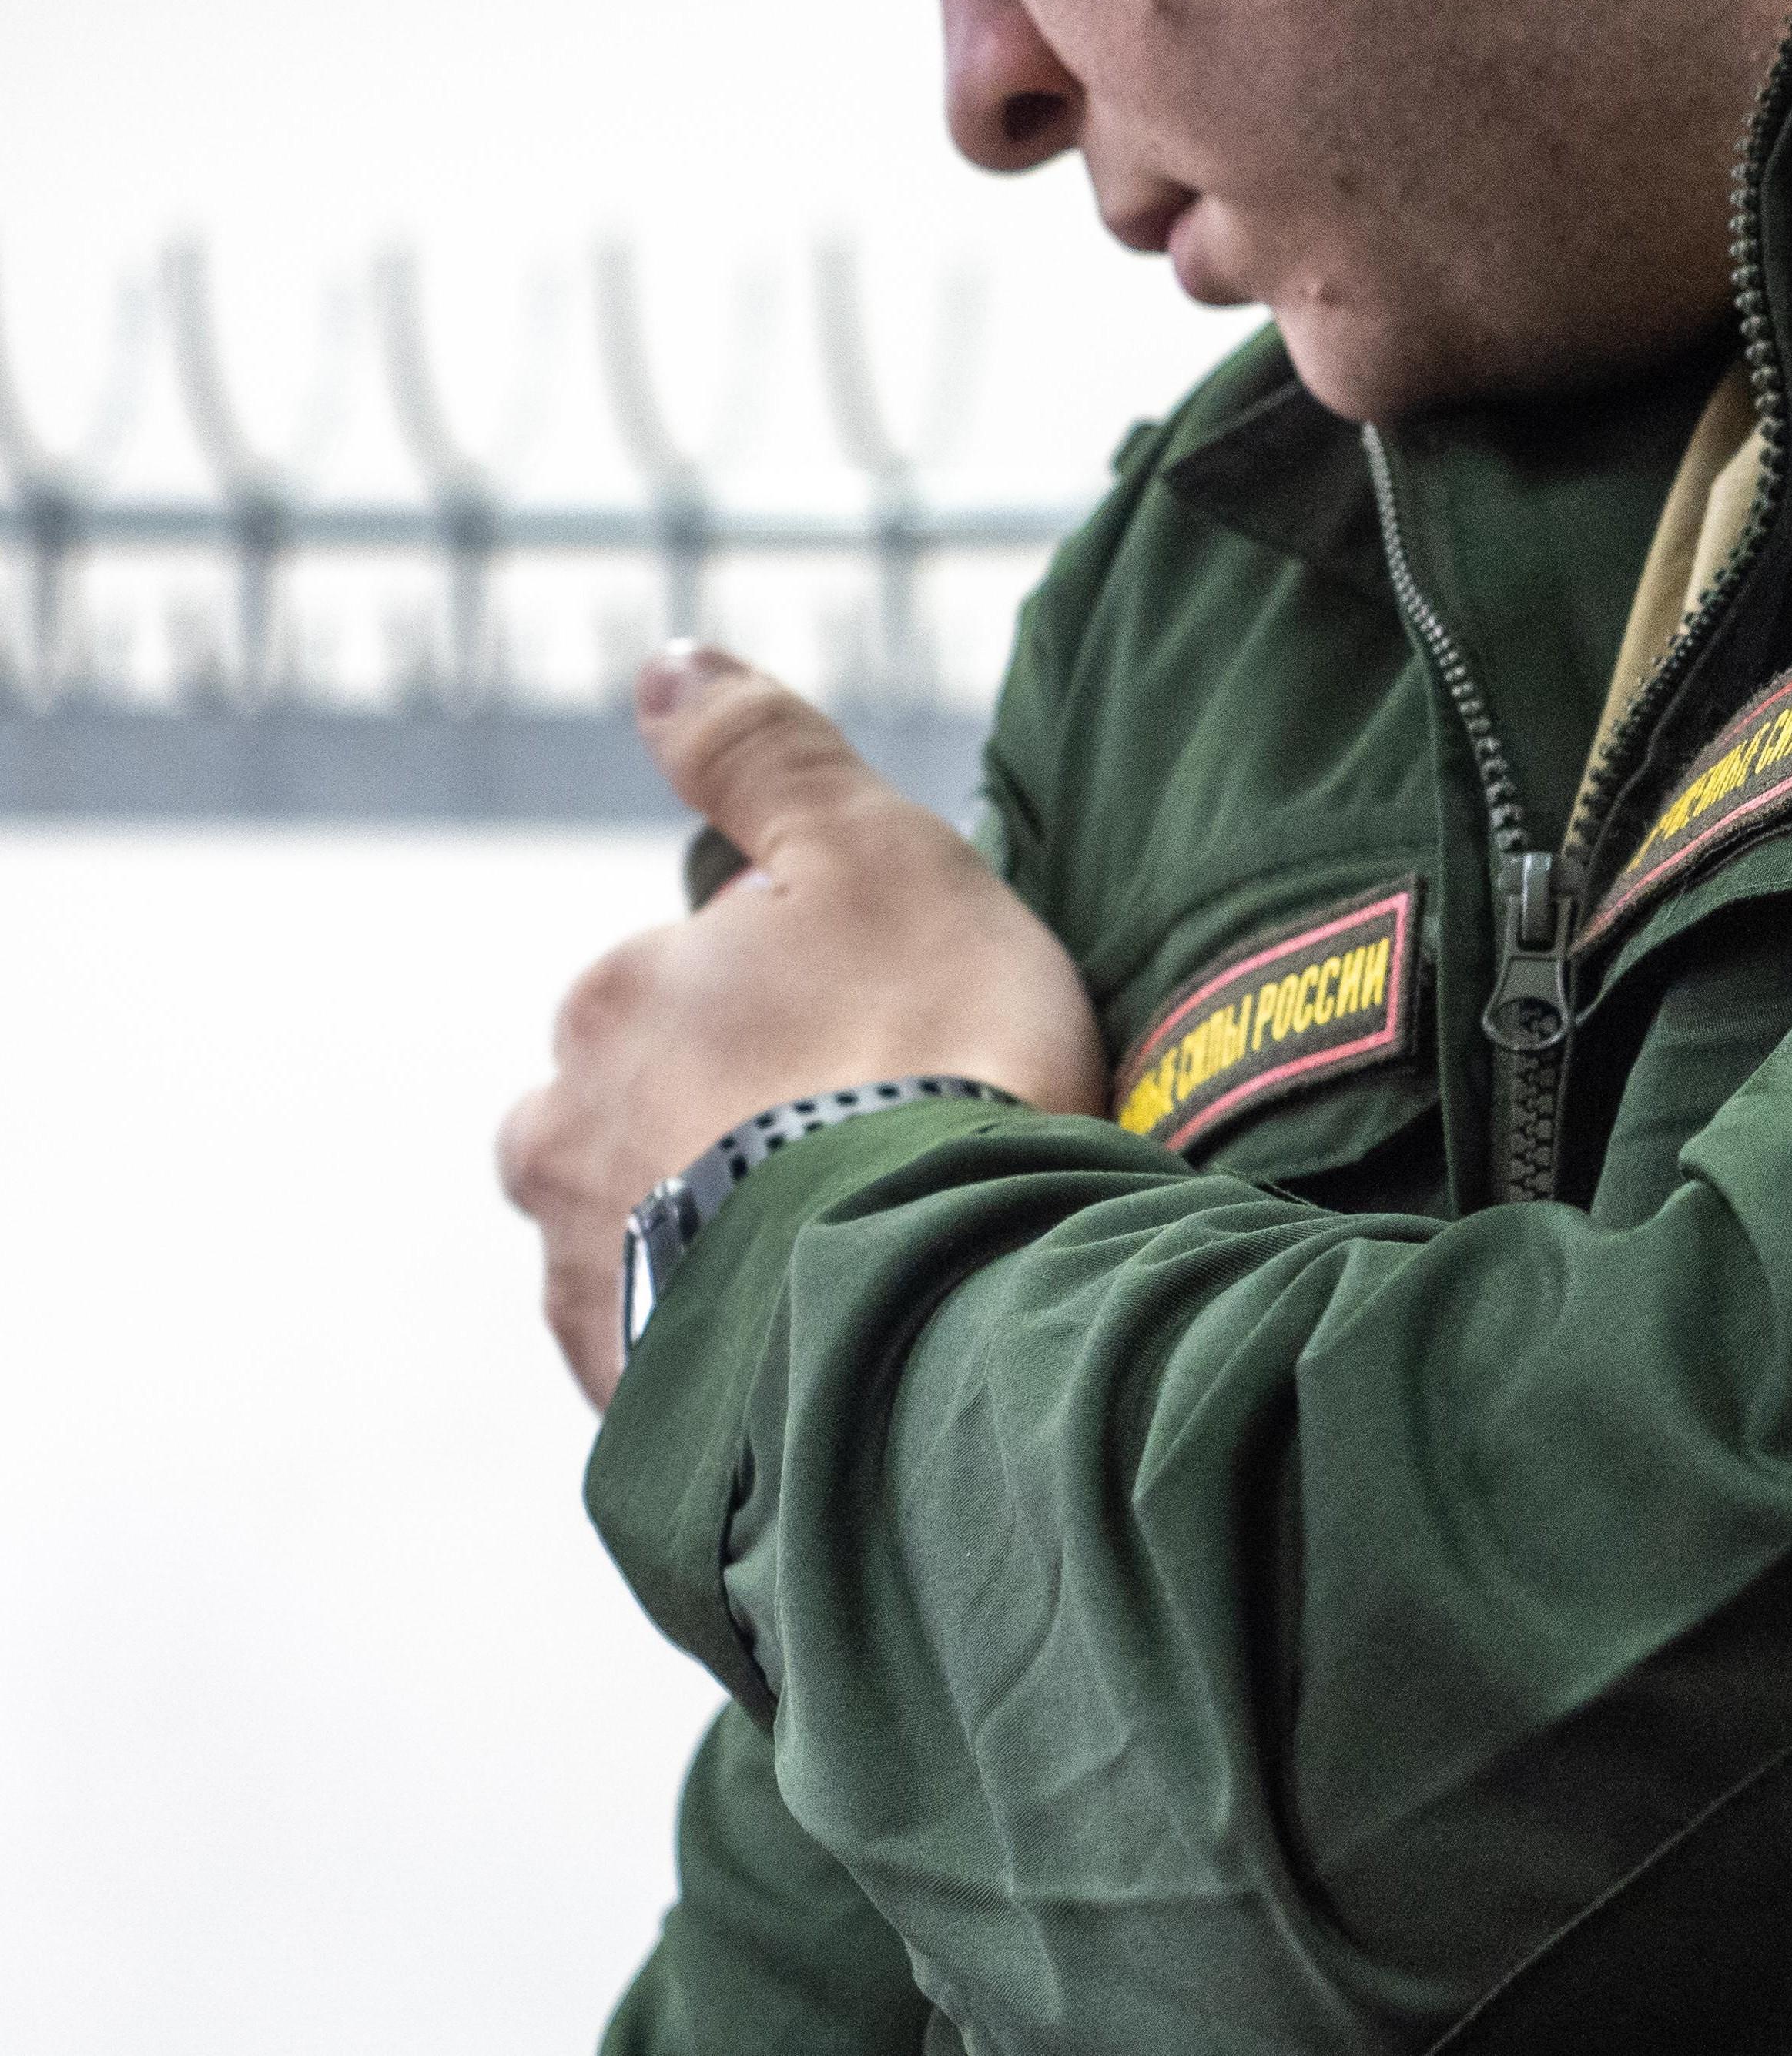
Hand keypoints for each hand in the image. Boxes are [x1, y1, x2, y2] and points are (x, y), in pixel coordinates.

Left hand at [499, 645, 1106, 1408]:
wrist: (946, 1288)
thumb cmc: (929, 1054)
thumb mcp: (875, 852)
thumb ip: (764, 757)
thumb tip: (663, 665)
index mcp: (614, 1004)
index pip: (678, 981)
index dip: (789, 1002)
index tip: (887, 1038)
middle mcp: (563, 1145)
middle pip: (625, 1121)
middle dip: (712, 1130)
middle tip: (860, 1154)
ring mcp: (592, 1289)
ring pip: (641, 1247)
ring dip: (717, 1246)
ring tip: (849, 1262)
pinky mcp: (639, 1409)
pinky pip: (676, 1368)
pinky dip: (735, 1352)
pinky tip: (825, 1345)